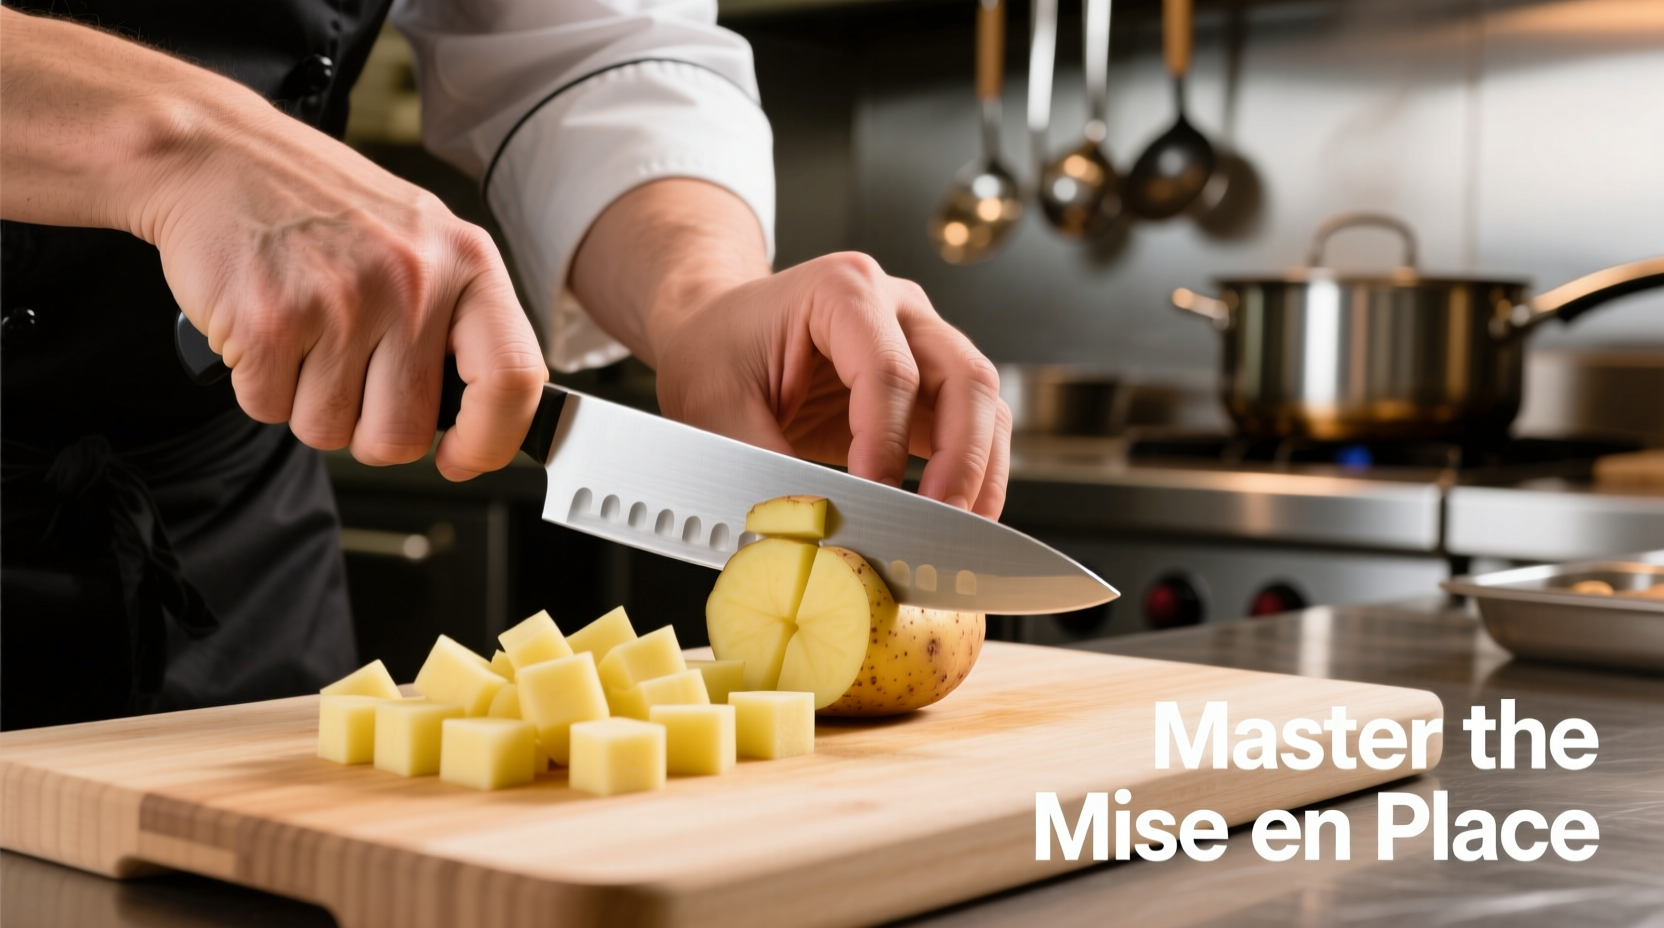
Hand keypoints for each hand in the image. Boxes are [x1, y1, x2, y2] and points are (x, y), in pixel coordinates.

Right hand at [151, 112, 545, 479]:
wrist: (217, 153)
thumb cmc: (323, 207)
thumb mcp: (421, 242)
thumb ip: (457, 321)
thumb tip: (484, 420)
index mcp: (466, 261)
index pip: (514, 378)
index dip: (491, 440)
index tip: (461, 458)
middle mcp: (412, 280)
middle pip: (406, 434)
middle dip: (369, 431)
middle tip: (349, 379)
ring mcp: (342, 300)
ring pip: (330, 430)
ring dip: (307, 403)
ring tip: (304, 334)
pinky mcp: (269, 320)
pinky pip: (268, 410)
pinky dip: (258, 385)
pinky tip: (265, 327)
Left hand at [653, 255, 1009, 516]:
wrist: (715, 333)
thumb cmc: (714, 352)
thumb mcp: (714, 408)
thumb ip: (758, 466)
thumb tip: (807, 530)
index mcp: (840, 290)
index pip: (889, 370)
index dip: (887, 442)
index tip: (873, 501)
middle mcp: (896, 307)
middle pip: (964, 376)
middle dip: (962, 459)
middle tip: (939, 524)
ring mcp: (922, 341)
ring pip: (984, 402)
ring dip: (981, 471)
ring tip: (961, 533)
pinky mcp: (928, 384)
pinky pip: (973, 426)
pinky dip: (975, 475)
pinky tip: (960, 519)